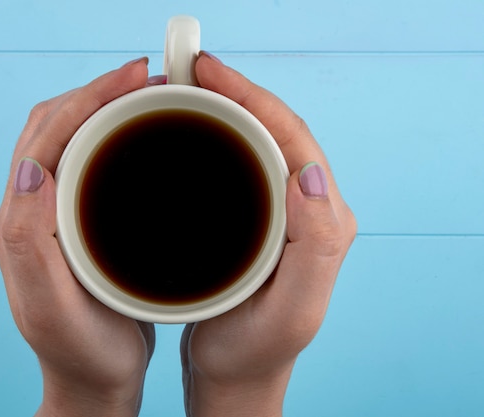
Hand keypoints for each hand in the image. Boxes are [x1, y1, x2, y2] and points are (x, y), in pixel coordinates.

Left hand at [0, 58, 157, 416]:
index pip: (44, 140)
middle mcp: (28, 210)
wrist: (93, 378)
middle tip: (145, 77)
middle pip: (52, 127)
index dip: (87, 99)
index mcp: (18, 225)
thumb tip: (29, 168)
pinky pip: (86, 160)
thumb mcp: (53, 308)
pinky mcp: (74, 219)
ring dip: (102, 106)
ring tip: (145, 94)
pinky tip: (141, 133)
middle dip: (95, 91)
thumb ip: (28, 242)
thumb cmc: (82, 351)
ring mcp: (51, 213)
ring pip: (68, 138)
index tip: (134, 77)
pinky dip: (110, 133)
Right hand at [180, 52, 356, 416]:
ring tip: (184, 90)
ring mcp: (278, 210)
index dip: (253, 97)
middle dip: (235, 92)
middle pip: (274, 130)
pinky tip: (183, 133)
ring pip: (254, 142)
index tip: (208, 72)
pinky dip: (210, 138)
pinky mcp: (252, 217)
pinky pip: (235, 163)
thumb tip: (313, 174)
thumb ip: (317, 246)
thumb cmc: (260, 349)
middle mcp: (305, 206)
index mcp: (324, 219)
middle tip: (189, 70)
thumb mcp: (294, 311)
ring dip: (223, 109)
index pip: (293, 138)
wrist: (238, 373)